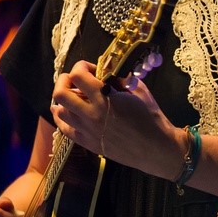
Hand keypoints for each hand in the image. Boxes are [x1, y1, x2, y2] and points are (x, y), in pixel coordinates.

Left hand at [50, 60, 184, 179]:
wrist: (158, 150)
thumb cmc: (151, 118)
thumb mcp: (138, 89)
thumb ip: (119, 78)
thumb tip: (105, 71)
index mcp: (105, 98)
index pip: (77, 75)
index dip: (81, 66)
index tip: (89, 69)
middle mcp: (91, 114)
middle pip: (60, 93)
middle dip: (65, 81)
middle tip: (74, 80)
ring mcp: (87, 130)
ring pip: (59, 111)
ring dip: (64, 100)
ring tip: (74, 97)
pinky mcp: (88, 143)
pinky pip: (64, 129)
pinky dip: (63, 118)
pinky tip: (69, 112)